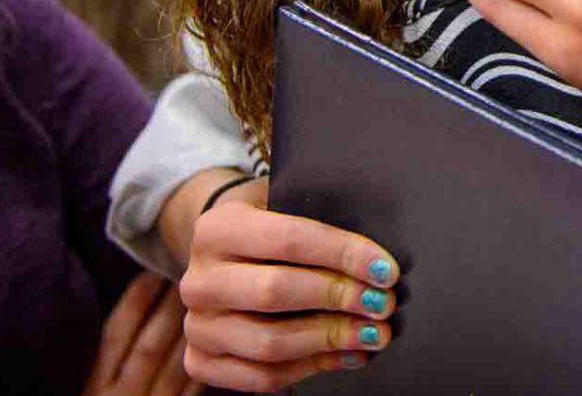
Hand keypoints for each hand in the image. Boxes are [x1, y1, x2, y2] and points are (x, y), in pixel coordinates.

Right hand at [82, 272, 199, 395]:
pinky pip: (194, 389)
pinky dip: (206, 361)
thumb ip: (110, 354)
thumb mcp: (91, 384)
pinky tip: (219, 337)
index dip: (133, 303)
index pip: (114, 336)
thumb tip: (139, 294)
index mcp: (93, 385)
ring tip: (211, 300)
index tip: (152, 274)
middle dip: (170, 310)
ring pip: (176, 366)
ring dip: (195, 330)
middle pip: (149, 346)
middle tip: (192, 276)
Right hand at [178, 177, 400, 391]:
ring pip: (269, 342)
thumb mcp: (284, 204)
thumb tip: (375, 255)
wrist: (222, 256)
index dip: (343, 255)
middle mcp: (199, 279)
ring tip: (372, 333)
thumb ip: (321, 216)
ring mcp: (196, 325)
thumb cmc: (268, 230)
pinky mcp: (201, 361)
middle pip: (276, 292)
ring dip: (330, 338)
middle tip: (382, 302)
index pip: (289, 239)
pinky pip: (260, 377)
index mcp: (218, 229)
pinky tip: (344, 354)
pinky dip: (309, 368)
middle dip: (339, 298)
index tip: (385, 269)